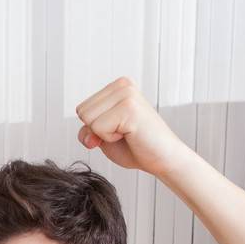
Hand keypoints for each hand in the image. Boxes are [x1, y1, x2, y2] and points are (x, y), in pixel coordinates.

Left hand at [74, 77, 191, 178]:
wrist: (162, 158)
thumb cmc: (135, 146)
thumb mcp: (103, 135)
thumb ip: (87, 129)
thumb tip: (87, 135)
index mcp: (117, 86)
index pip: (82, 109)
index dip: (95, 127)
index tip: (118, 129)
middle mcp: (122, 85)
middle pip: (82, 112)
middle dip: (98, 130)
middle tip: (124, 133)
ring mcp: (127, 94)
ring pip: (88, 119)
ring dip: (104, 134)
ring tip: (127, 132)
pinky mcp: (129, 107)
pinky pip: (98, 128)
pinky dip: (110, 139)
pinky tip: (131, 134)